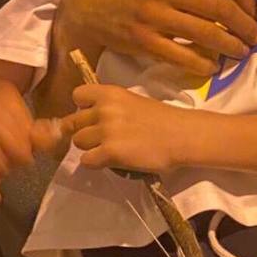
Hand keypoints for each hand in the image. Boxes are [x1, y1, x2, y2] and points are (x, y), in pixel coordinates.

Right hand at [58, 0, 256, 78]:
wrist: (88, 1)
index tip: (253, 11)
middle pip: (222, 9)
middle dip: (245, 26)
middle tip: (254, 36)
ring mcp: (155, 15)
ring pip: (208, 34)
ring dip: (232, 46)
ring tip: (241, 51)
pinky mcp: (145, 40)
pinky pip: (184, 57)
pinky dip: (204, 64)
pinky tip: (213, 66)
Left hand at [66, 83, 189, 172]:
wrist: (182, 136)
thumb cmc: (164, 119)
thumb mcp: (134, 102)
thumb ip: (112, 107)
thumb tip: (94, 120)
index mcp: (111, 93)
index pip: (78, 96)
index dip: (83, 108)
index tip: (94, 117)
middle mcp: (104, 109)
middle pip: (74, 123)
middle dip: (85, 131)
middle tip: (103, 139)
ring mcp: (106, 131)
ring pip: (78, 142)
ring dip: (90, 148)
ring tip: (109, 150)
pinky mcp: (110, 152)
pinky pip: (86, 160)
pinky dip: (96, 163)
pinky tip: (111, 161)